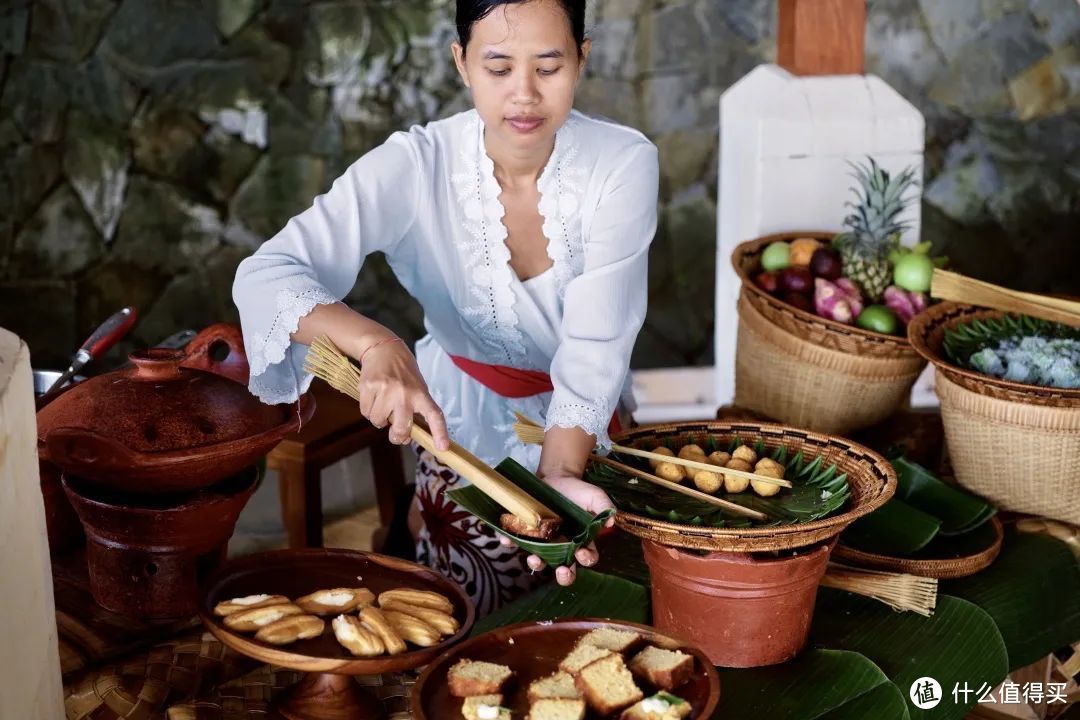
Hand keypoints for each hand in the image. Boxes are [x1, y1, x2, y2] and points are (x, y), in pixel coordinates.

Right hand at [354, 336, 449, 450]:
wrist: (384, 349)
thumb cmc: (404, 374)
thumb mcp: (418, 388)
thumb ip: (415, 411)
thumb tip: (406, 437)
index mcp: (421, 394)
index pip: (434, 415)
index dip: (439, 432)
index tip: (442, 448)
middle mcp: (404, 393)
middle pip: (401, 429)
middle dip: (397, 436)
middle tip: (396, 433)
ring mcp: (385, 390)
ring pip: (378, 422)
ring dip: (379, 419)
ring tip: (383, 404)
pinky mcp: (368, 387)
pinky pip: (365, 412)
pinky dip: (368, 410)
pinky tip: (373, 397)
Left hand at [500, 475, 614, 585]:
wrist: (556, 477)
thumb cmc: (577, 490)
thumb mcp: (594, 496)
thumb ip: (604, 506)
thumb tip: (611, 521)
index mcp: (581, 541)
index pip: (587, 558)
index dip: (586, 559)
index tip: (581, 552)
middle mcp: (562, 547)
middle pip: (564, 569)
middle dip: (564, 575)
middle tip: (562, 570)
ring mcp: (543, 542)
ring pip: (540, 560)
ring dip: (536, 563)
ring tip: (535, 558)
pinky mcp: (526, 533)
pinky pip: (516, 542)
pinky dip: (511, 542)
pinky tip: (507, 539)